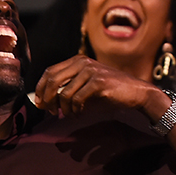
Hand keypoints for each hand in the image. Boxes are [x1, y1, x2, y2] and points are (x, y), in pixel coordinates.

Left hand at [33, 55, 157, 117]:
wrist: (136, 91)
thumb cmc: (110, 90)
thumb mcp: (86, 84)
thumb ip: (67, 87)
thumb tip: (44, 100)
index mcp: (78, 60)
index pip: (49, 71)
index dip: (40, 88)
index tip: (40, 103)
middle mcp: (83, 62)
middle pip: (52, 80)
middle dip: (47, 99)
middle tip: (50, 111)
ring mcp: (91, 71)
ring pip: (64, 93)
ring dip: (63, 108)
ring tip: (68, 114)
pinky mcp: (99, 83)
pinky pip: (77, 99)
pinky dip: (75, 110)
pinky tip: (79, 114)